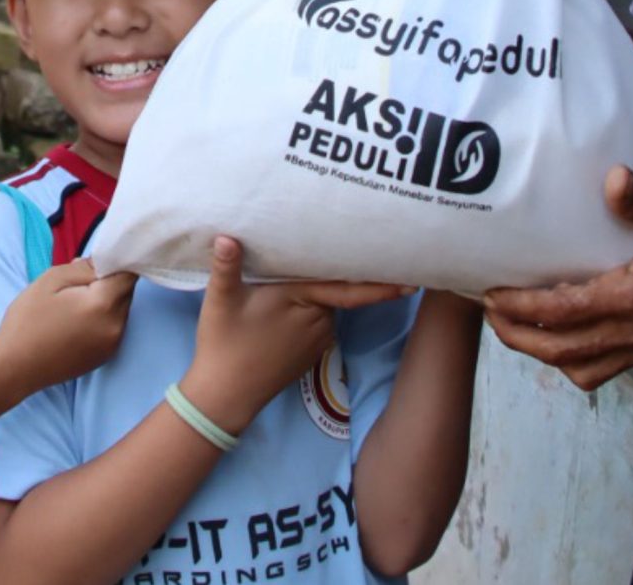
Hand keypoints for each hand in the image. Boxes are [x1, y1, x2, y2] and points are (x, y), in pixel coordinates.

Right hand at [0, 260, 137, 392]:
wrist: (15, 368)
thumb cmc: (28, 321)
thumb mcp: (50, 280)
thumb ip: (84, 267)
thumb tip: (104, 263)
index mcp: (104, 304)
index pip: (129, 273)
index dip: (117, 261)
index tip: (98, 260)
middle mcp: (116, 325)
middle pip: (126, 291)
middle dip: (109, 281)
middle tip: (77, 283)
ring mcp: (113, 344)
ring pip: (121, 309)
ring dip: (106, 300)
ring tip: (73, 304)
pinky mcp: (106, 356)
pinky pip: (113, 326)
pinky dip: (102, 318)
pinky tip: (76, 322)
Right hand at [182, 236, 411, 430]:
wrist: (225, 395)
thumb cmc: (224, 345)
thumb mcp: (220, 302)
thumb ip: (225, 267)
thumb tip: (226, 237)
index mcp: (301, 299)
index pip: (348, 288)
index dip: (381, 285)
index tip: (412, 280)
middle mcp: (318, 320)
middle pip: (334, 290)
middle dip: (335, 275)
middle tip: (337, 250)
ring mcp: (318, 340)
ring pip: (326, 308)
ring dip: (318, 297)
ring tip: (294, 284)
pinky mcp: (312, 354)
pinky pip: (319, 324)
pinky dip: (311, 314)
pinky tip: (287, 312)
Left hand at [483, 167, 632, 389]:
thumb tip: (613, 178)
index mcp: (630, 298)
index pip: (559, 311)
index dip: (517, 306)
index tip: (488, 293)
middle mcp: (630, 331)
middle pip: (556, 349)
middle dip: (516, 336)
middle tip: (489, 315)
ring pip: (577, 367)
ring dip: (541, 353)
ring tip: (518, 329)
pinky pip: (604, 369)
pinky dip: (575, 363)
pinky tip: (567, 341)